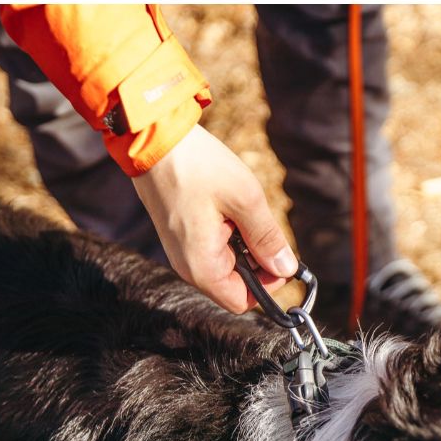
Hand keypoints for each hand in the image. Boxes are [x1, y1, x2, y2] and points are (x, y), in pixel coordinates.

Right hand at [132, 124, 298, 312]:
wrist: (153, 139)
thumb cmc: (196, 167)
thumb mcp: (245, 200)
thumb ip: (268, 238)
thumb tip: (287, 267)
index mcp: (202, 268)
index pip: (243, 302)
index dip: (268, 285)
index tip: (281, 257)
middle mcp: (188, 267)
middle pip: (236, 284)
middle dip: (257, 259)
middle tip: (260, 223)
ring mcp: (183, 252)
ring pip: (227, 263)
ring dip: (244, 243)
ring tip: (240, 209)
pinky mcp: (182, 236)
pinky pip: (214, 247)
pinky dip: (229, 232)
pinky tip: (228, 206)